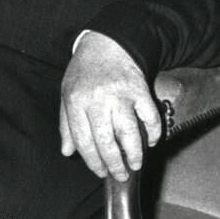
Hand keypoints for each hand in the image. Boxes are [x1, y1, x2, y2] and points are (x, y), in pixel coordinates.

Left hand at [60, 31, 161, 181]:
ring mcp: (120, 95)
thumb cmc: (84, 72)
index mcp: (76, 102)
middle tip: (120, 175)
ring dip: (134, 153)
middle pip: (106, 140)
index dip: (93, 161)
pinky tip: (151, 142)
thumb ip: (66, 125)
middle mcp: (97, 100)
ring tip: (136, 164)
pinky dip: (153, 132)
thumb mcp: (67, 94)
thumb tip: (67, 151)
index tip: (100, 172)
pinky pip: (150, 116)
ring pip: (129, 132)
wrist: (108, 43)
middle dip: (114, 163)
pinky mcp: (140, 90)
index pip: (83, 140)